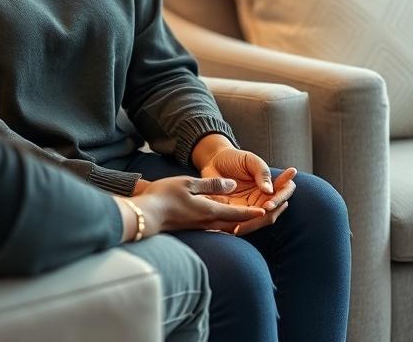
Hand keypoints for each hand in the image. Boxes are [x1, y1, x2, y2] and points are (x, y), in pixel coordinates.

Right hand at [130, 176, 266, 235]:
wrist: (144, 216)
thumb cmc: (164, 197)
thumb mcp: (189, 183)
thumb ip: (211, 185)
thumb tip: (232, 185)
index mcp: (210, 211)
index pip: (237, 213)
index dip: (253, 212)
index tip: (268, 211)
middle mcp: (207, 223)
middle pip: (234, 224)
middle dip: (250, 221)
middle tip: (265, 216)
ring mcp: (198, 227)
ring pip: (224, 227)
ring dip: (237, 222)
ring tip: (248, 218)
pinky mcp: (191, 228)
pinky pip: (213, 227)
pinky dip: (224, 223)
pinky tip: (222, 219)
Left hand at [192, 136, 297, 234]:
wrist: (214, 160)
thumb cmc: (235, 158)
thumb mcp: (250, 160)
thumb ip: (262, 173)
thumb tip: (270, 190)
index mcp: (271, 185)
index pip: (284, 193)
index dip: (279, 200)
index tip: (269, 205)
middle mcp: (263, 199)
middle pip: (271, 214)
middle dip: (262, 219)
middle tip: (249, 222)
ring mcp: (250, 207)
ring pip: (255, 222)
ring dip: (249, 226)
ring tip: (238, 229)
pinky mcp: (235, 212)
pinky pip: (238, 223)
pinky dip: (235, 227)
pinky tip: (230, 230)